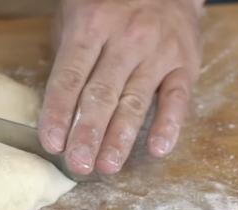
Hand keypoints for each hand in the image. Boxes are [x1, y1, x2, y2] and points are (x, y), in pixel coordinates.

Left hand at [38, 0, 202, 174]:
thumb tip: (55, 109)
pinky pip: (177, 98)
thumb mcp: (76, 16)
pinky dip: (169, 124)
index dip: (58, 113)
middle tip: (78, 164)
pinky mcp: (185, 63)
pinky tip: (157, 149)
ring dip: (120, 138)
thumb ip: (67, 58)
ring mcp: (158, 52)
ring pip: (135, 102)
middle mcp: (126, 40)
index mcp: (91, 26)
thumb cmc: (108, 6)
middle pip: (102, 95)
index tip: (52, 144)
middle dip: (87, 134)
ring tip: (107, 166)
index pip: (70, 78)